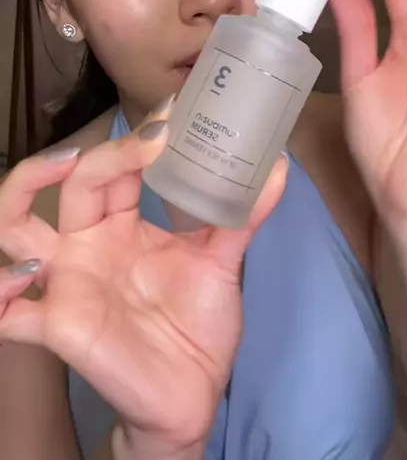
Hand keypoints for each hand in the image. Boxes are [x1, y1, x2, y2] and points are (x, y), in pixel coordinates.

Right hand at [0, 103, 287, 450]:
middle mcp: (86, 244)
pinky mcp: (57, 326)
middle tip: (145, 142)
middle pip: (71, 184)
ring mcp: (66, 282)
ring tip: (65, 168)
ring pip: (13, 227)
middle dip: (104, 155)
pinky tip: (24, 276)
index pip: (114, 169)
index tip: (171, 114)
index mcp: (119, 224)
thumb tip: (277, 167)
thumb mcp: (220, 263)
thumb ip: (242, 216)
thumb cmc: (196, 324)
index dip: (136, 139)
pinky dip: (1, 294)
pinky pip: (6, 314)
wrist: (193, 394)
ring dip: (24, 190)